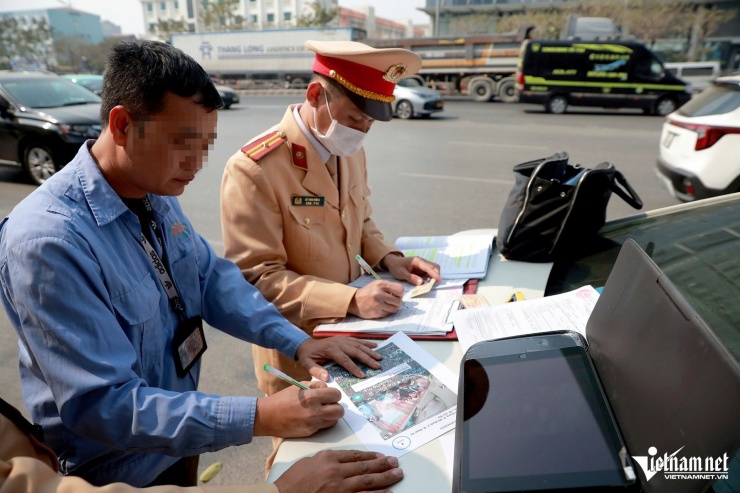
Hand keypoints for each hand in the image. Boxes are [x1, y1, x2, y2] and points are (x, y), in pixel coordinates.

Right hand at [254, 381, 343, 437]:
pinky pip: (324, 427)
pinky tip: (314, 418)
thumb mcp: (298, 386)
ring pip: (334, 421)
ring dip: (331, 416)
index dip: (334, 394)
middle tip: (329, 405)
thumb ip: (315, 386)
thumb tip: (328, 389)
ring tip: (322, 412)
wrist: (267, 417)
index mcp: (311, 396)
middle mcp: (314, 411)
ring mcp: (312, 424)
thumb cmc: (282, 399)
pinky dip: (323, 423)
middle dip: (336, 406)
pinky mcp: (309, 433)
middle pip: (339, 411)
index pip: (336, 395)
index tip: (330, 395)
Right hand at [274, 450, 402, 492]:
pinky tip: (387, 492)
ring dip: (385, 478)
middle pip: (365, 467)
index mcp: (328, 458)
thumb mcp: (308, 463)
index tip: (381, 456)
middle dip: (382, 465)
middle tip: (395, 463)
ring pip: (367, 481)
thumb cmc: (291, 482)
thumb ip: (325, 460)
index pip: (355, 455)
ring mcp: (339, 488)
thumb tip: (341, 461)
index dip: (370, 456)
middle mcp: (336, 471)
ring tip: (397, 475)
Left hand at [296, 336, 381, 380]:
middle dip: (367, 359)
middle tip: (377, 367)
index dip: (354, 368)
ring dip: (370, 351)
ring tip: (380, 358)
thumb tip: (327, 378)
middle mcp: (338, 343)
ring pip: (359, 345)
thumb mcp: (307, 364)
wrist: (305, 345)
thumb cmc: (307, 356)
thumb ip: (316, 371)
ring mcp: (342, 340)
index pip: (345, 360)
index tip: (363, 375)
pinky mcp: (344, 339)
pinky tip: (376, 346)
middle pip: (355, 351)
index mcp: (330, 350)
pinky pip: (357, 340)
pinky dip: (367, 343)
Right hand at [348, 280, 403, 318]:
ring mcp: (378, 304)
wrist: (354, 301)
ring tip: (386, 305)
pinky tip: (380, 309)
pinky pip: (388, 314)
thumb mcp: (377, 284)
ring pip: (394, 309)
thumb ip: (389, 287)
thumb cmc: (368, 292)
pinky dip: (386, 312)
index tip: (396, 295)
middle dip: (396, 302)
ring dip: (392, 308)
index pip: (400, 290)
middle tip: (391, 301)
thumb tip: (401, 295)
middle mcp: (379, 293)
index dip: (400, 294)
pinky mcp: (376, 312)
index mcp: (381, 284)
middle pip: (398, 301)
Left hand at [382, 254, 441, 285]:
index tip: (439, 279)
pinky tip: (427, 283)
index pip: (428, 267)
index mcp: (417, 261)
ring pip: (433, 269)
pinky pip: (429, 272)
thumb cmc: (396, 266)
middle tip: (434, 284)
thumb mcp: (401, 273)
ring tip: (430, 284)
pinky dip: (431, 277)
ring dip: (434, 276)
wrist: (392, 262)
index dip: (434, 273)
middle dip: (436, 275)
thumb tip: (422, 283)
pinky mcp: (422, 269)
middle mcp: (422, 262)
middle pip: (434, 266)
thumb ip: (411, 278)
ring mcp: (423, 265)